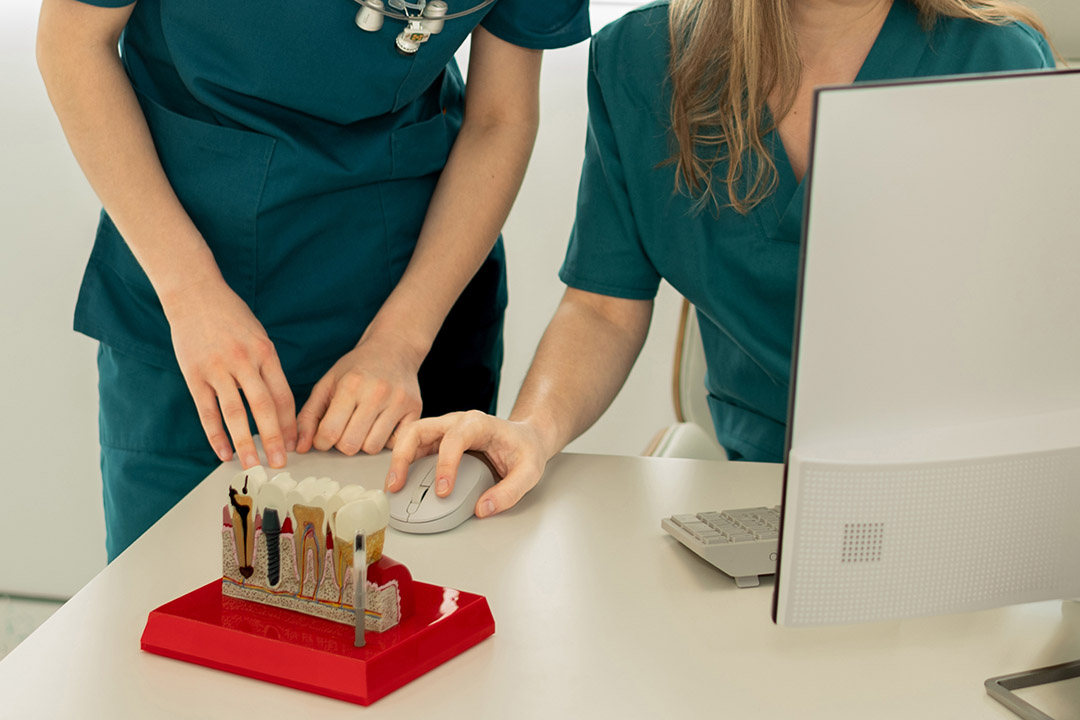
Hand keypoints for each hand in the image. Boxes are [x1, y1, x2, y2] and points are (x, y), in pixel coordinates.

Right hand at [164, 278, 295, 468]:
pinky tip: (223, 452)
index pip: (283, 395)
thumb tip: (278, 404)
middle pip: (264, 407)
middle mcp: (244, 362)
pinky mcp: (194, 375)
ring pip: (235, 413)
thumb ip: (267, 367)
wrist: (195, 293)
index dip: (290, 423)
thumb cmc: (231, 316)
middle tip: (280, 463)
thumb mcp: (259, 336)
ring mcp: (218, 369)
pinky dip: (215, 434)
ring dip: (245, 442)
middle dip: (274, 438)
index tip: (295, 444)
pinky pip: (207, 411)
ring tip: (252, 464)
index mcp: (265, 352)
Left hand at [296, 332, 422, 455]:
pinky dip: (385, 441)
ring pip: (373, 448)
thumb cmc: (358, 368)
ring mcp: (399, 402)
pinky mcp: (415, 410)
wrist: (394, 349)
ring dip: (363, 443)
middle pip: (351, 445)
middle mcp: (377, 393)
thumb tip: (299, 447)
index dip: (321, 442)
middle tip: (344, 430)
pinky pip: (395, 444)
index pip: (329, 433)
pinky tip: (380, 426)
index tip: (323, 437)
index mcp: (351, 385)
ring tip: (362, 427)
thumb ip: (309, 416)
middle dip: (342, 443)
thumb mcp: (327, 384)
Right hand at [386, 411, 548, 517]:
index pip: (453, 439)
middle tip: (398, 485)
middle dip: (404, 457)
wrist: (526, 437)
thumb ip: (510, 491)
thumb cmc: (526, 448)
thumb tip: (483, 509)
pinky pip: (415, 446)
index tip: (444, 490)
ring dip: (398, 460)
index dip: (445, 464)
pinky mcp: (439, 441)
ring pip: (411, 436)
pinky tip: (401, 481)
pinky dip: (404, 462)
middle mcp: (457, 422)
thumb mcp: (530, 471)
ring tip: (393, 487)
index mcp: (478, 423)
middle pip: (420, 430)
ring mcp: (445, 429)